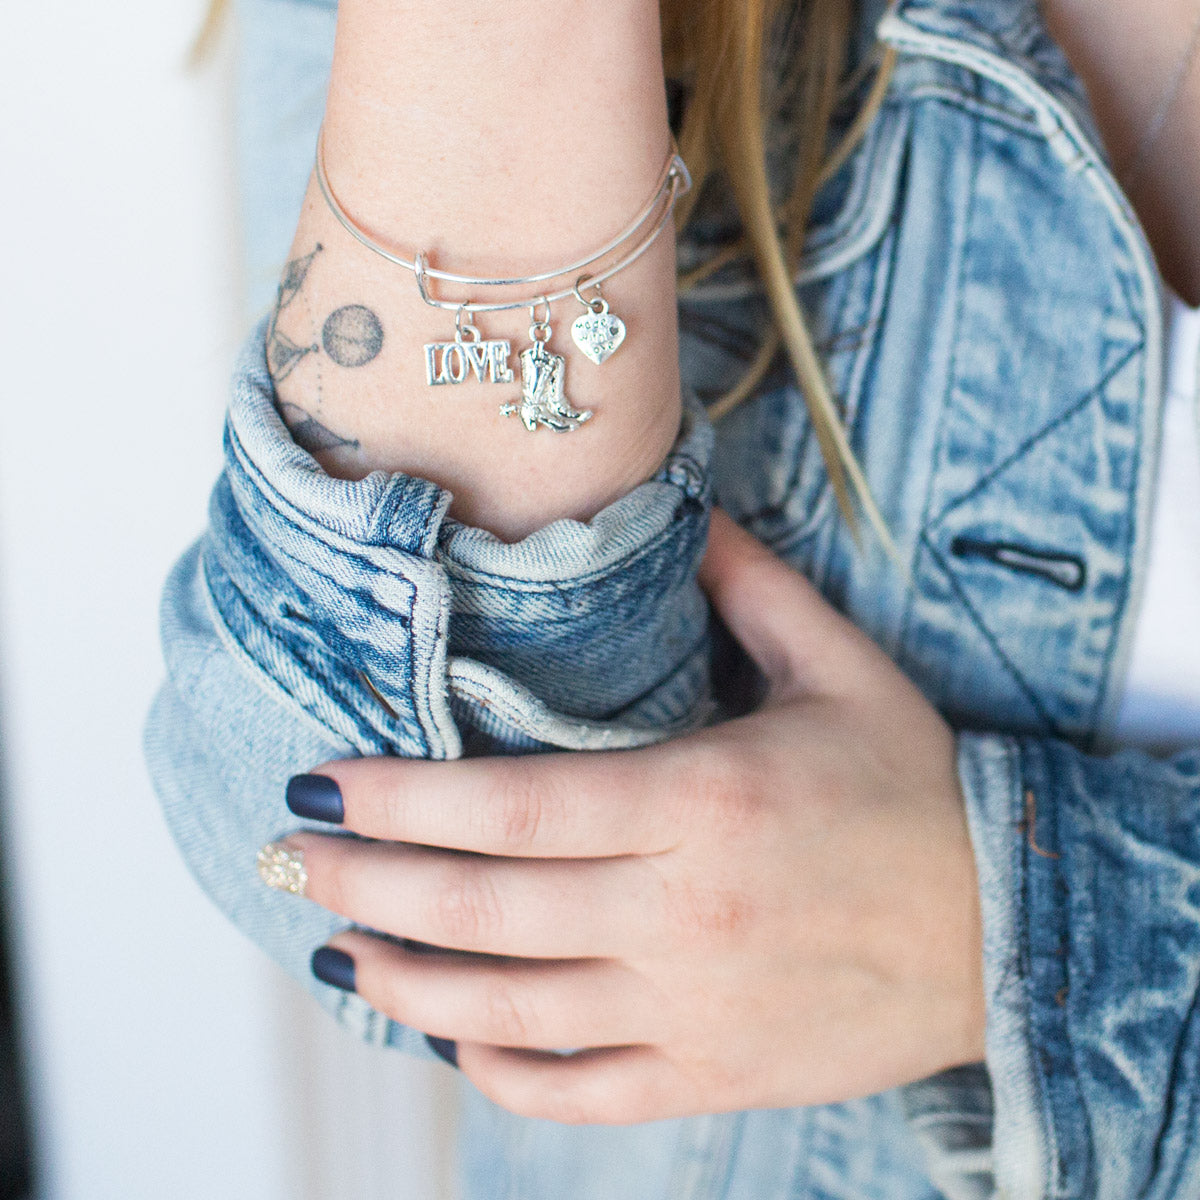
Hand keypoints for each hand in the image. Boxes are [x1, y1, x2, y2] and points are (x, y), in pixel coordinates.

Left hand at [264, 510, 985, 1123]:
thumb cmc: (915, 792)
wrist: (1005, 929)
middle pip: (485, 911)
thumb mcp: (843, 668)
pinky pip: (578, 1089)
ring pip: (509, 1013)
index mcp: (704, 803)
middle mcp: (683, 912)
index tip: (325, 785)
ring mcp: (691, 1007)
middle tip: (287, 862)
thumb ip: (749, 588)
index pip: (510, 808)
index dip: (401, 801)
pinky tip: (450, 1034)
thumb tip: (680, 516)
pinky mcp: (711, 1073)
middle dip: (366, 886)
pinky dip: (497, 1070)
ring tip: (336, 951)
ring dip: (405, 983)